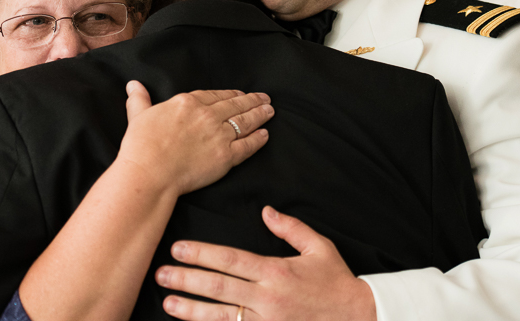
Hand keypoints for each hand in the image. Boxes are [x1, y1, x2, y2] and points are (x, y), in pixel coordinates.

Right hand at [120, 82, 272, 196]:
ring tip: (270, 111)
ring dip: (260, 115)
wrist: (150, 173)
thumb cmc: (141, 146)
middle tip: (265, 99)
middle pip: (235, 105)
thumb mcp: (139, 116)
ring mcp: (219, 135)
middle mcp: (207, 115)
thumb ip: (140, 100)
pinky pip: (247, 146)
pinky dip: (258, 140)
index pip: (216, 95)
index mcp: (188, 102)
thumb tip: (133, 85)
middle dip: (252, 101)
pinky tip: (265, 135)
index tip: (240, 94)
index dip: (231, 94)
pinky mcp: (226, 157)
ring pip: (245, 122)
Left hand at [156, 207, 376, 320]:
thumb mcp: (318, 248)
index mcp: (276, 272)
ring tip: (168, 301)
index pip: (230, 260)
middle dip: (186, 279)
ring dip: (191, 310)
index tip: (179, 249)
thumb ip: (291, 228)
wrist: (358, 319)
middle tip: (160, 273)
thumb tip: (266, 211)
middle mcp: (267, 298)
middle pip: (218, 287)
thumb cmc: (337, 283)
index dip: (202, 254)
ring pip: (220, 316)